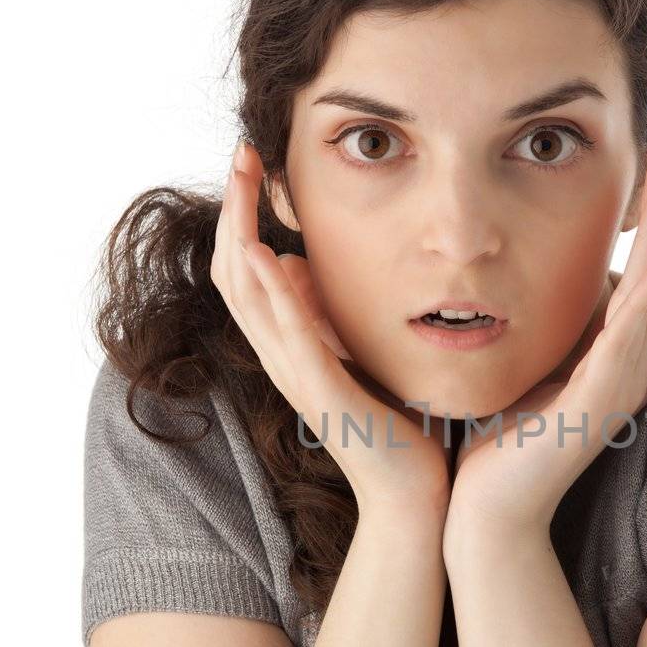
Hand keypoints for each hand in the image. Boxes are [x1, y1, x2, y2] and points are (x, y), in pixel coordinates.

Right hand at [211, 140, 451, 518]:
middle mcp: (281, 358)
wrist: (413, 496)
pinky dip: (275, 294)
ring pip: (248, 297)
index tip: (253, 163)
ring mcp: (297, 377)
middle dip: (233, 208)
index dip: (241, 215)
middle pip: (234, 272)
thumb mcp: (355, 354)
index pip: (247, 270)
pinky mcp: (322, 394)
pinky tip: (270, 254)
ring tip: (243, 182)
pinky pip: (289, 337)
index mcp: (289, 347)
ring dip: (241, 234)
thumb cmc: (395, 429)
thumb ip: (326, 316)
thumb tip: (302, 267)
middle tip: (241, 150)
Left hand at [444, 153, 646, 542]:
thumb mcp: (531, 364)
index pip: (637, 277)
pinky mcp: (596, 408)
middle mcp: (626, 370)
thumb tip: (547, 280)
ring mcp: (617, 389)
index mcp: (611, 358)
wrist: (487, 511)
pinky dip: (641, 307)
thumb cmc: (501, 442)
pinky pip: (624, 348)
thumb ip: (551, 328)